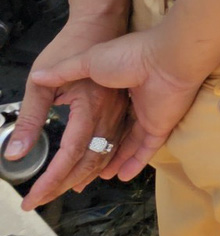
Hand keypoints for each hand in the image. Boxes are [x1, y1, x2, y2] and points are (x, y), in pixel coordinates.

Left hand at [8, 14, 132, 209]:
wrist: (102, 21)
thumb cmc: (70, 46)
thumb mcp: (40, 83)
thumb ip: (28, 119)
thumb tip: (14, 154)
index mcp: (89, 110)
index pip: (69, 156)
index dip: (50, 181)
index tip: (32, 199)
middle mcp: (108, 115)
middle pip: (89, 162)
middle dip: (62, 185)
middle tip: (39, 200)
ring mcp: (120, 111)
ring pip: (105, 155)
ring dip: (84, 177)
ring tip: (63, 190)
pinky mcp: (123, 107)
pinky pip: (116, 143)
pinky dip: (104, 162)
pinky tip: (95, 170)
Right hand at [25, 24, 205, 182]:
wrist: (165, 57)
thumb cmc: (128, 55)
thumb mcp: (89, 61)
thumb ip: (65, 70)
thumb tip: (38, 75)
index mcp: (110, 95)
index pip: (89, 124)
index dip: (72, 140)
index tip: (55, 154)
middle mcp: (127, 109)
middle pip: (104, 141)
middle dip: (86, 160)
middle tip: (68, 179)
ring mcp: (145, 119)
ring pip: (124, 148)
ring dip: (109, 164)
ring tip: (93, 180)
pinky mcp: (159, 127)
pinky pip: (146, 150)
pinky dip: (134, 164)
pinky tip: (122, 176)